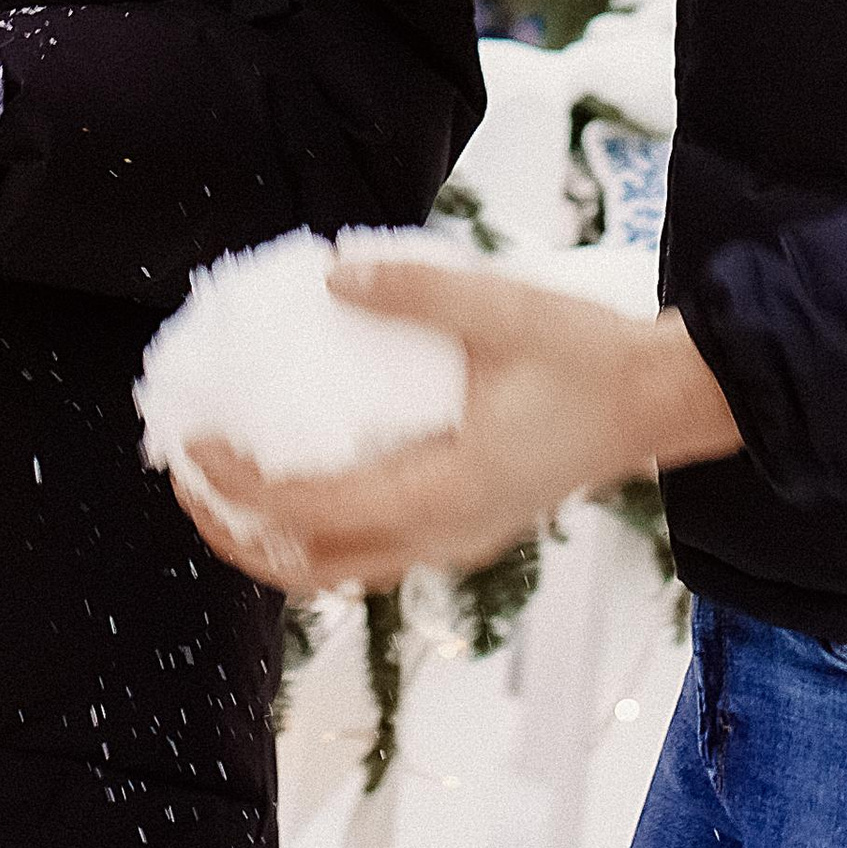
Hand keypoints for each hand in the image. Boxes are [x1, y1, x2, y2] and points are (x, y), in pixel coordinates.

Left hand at [179, 259, 740, 590]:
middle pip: (311, 566)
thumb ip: (415, 292)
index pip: (311, 512)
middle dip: (235, 532)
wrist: (663, 402)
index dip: (239, 486)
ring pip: (340, 571)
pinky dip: (317, 531)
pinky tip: (298, 482)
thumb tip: (332, 276)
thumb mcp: (505, 311)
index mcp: (444, 493)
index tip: (193, 441)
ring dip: (271, 540)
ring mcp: (456, 541)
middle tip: (184, 475)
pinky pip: (371, 552)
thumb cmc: (591, 358)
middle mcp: (443, 536)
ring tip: (224, 488)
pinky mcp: (466, 528)